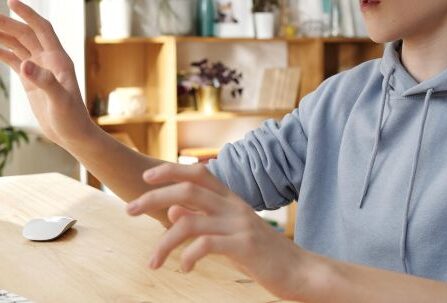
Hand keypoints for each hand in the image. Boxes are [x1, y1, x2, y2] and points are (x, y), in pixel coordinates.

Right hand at [0, 0, 95, 145]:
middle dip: (6, 24)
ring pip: (18, 45)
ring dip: (1, 35)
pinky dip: (1, 51)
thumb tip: (24, 64)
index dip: (28, 14)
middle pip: (25, 34)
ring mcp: (39, 69)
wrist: (72, 134)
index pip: (42, 29)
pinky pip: (13, 59)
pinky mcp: (31, 80)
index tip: (10, 2)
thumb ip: (45, 82)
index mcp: (59, 60)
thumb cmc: (72, 118)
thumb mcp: (60, 100)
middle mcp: (49, 60)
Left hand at [127, 163, 306, 300]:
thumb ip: (202, 219)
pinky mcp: (244, 246)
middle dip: (154, 197)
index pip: (197, 174)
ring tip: (152, 262)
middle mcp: (234, 206)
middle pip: (187, 191)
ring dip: (164, 242)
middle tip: (129, 210)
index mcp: (230, 199)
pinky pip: (206, 245)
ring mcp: (239, 224)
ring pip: (190, 222)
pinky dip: (188, 258)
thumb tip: (173, 211)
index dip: (170, 170)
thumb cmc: (261, 252)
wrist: (298, 270)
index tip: (146, 177)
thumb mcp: (229, 232)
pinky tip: (184, 269)